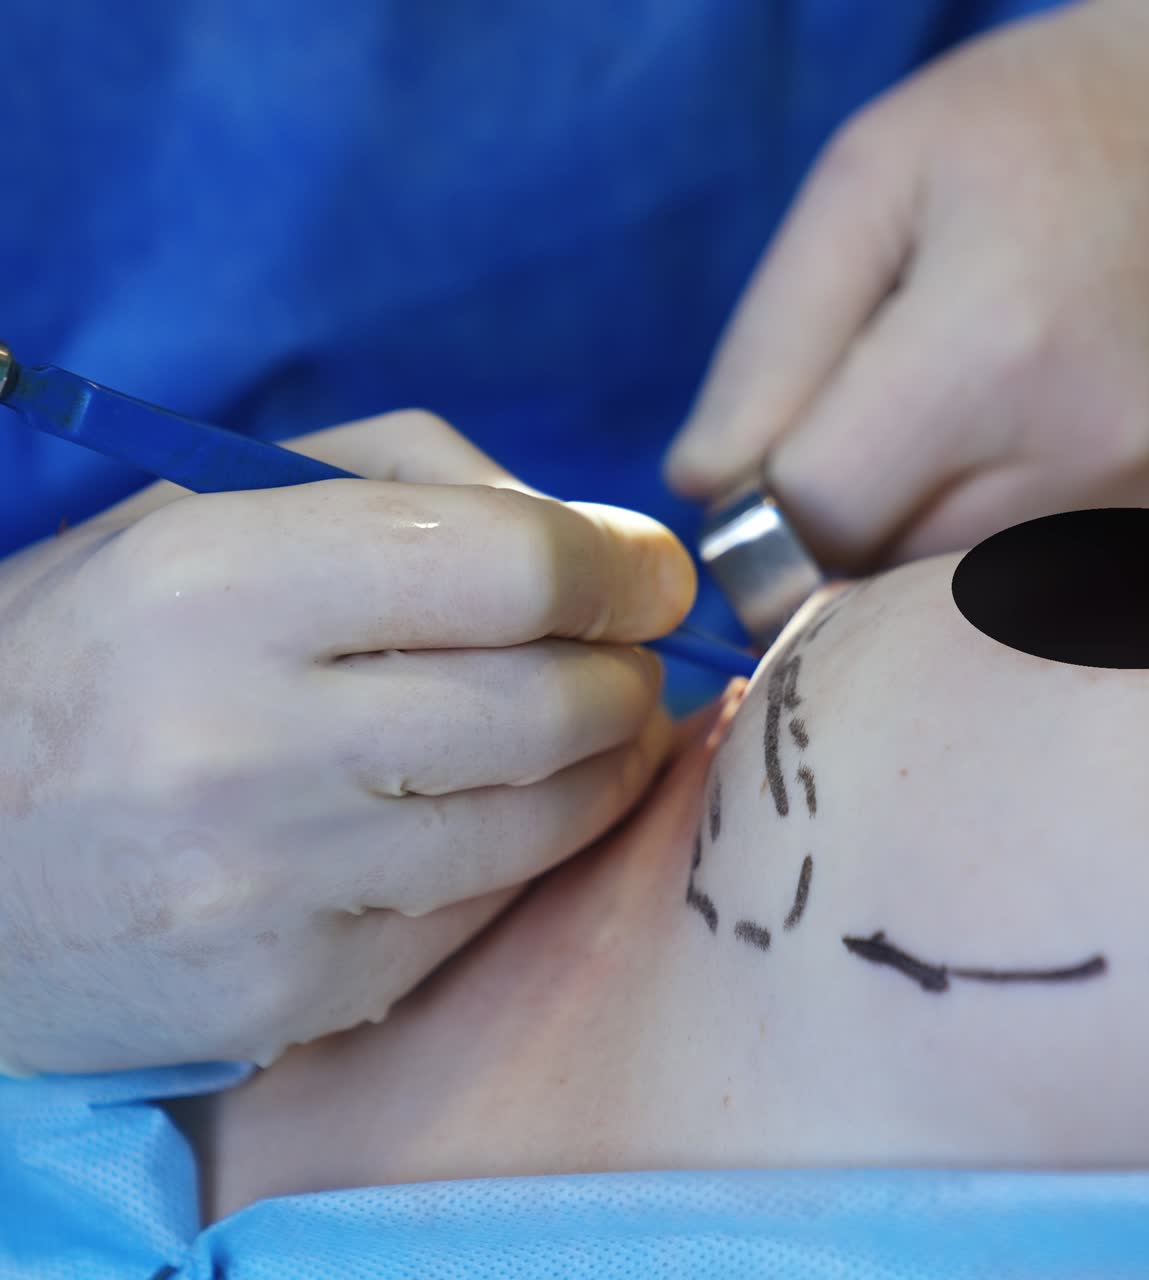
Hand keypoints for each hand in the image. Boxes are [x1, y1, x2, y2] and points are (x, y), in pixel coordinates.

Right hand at [0, 410, 694, 1073]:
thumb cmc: (101, 648)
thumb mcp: (215, 505)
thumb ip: (415, 478)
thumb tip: (596, 543)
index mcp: (220, 582)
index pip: (512, 567)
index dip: (621, 566)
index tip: (650, 573)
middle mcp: (242, 742)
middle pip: (553, 699)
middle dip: (629, 669)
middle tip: (623, 654)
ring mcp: (273, 888)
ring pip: (545, 815)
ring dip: (607, 759)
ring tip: (590, 722)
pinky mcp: (295, 991)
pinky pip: (487, 905)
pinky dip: (531, 843)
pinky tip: (501, 804)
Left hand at [666, 0, 1148, 569]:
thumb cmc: (1046, 130)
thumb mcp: (868, 185)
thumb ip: (765, 351)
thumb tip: (706, 490)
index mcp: (993, 352)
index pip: (809, 528)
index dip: (753, 521)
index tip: (759, 482)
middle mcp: (1094, 454)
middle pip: (881, 584)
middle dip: (837, 540)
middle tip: (864, 445)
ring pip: (957, 610)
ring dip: (917, 554)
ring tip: (952, 442)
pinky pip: (1041, 600)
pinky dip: (996, 560)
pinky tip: (1022, 466)